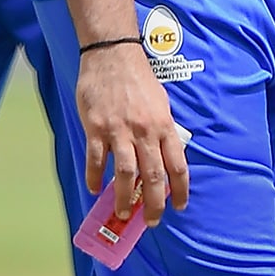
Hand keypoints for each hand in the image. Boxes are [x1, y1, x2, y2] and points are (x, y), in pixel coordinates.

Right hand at [77, 43, 189, 225]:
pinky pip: (97, 161)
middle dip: (154, 204)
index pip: (177, 165)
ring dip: (125, 199)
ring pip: (125, 175)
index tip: (178, 206)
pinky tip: (95, 189)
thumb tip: (165, 153)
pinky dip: (95, 179)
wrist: (113, 54)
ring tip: (124, 213)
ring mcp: (120, 131)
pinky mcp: (97, 128)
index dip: (179, 190)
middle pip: (153, 177)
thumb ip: (162, 128)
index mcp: (163, 124)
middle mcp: (144, 131)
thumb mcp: (160, 101)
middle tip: (152, 221)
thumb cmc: (138, 77)